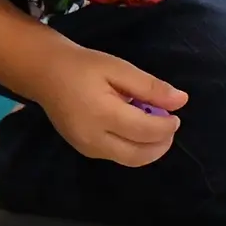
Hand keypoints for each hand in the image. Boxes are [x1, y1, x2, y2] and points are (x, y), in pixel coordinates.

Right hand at [33, 47, 187, 166]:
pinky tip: (133, 128)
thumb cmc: (82, 66)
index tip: (175, 114)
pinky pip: (117, 156)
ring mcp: (87, 148)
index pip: (146, 131)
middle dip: (161, 143)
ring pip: (130, 159)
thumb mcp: (118, 68)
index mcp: (102, 114)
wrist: (44, 73)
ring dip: (148, 148)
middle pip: (139, 155)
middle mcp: (93, 138)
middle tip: (168, 124)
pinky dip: (133, 147)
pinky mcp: (84, 150)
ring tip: (152, 126)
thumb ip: (149, 86)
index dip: (167, 126)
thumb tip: (181, 101)